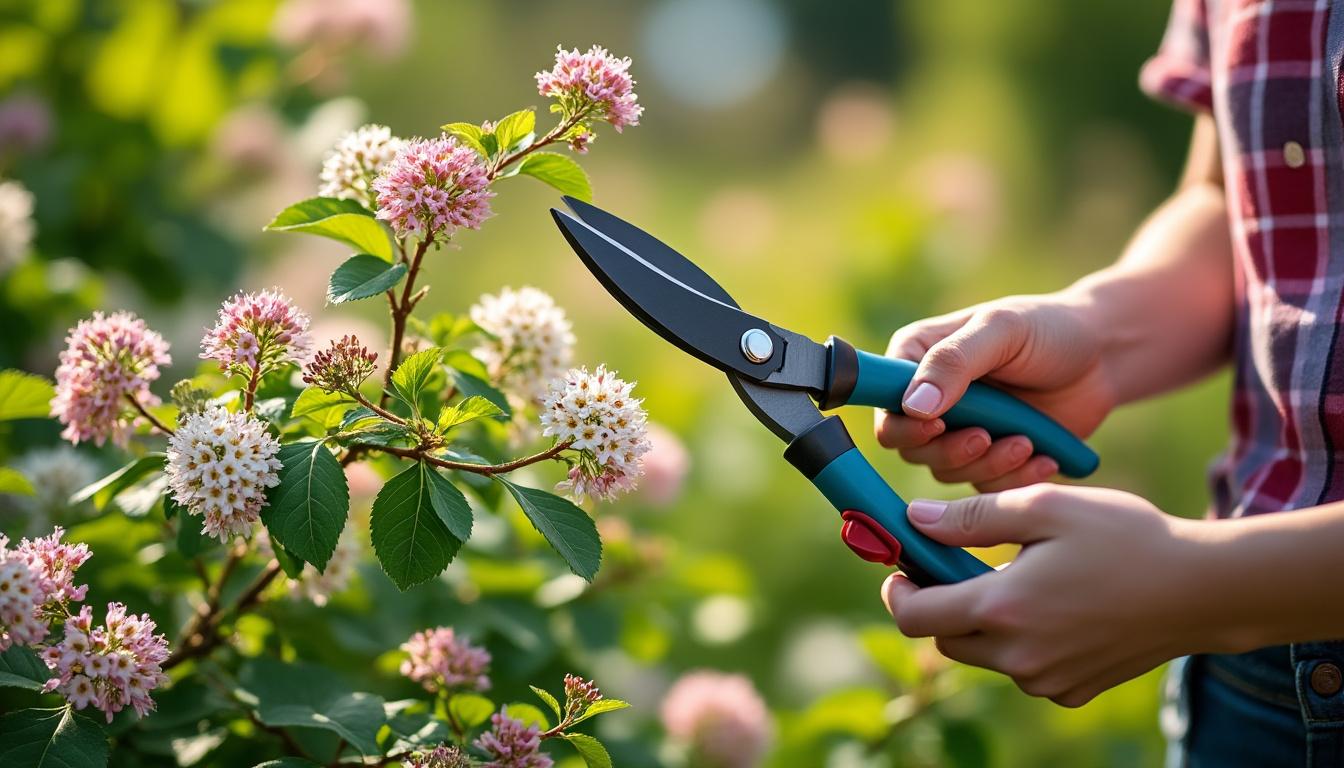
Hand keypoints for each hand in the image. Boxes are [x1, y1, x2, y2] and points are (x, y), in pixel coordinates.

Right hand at [873, 296, 1113, 490]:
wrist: (1103, 358)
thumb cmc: (1049, 329)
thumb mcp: (1001, 331)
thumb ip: (954, 362)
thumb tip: (912, 406)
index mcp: (917, 359)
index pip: (883, 404)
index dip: (903, 424)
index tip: (938, 424)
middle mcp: (929, 399)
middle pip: (910, 447)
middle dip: (950, 450)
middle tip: (986, 437)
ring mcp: (958, 432)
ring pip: (946, 472)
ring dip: (987, 465)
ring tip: (1026, 442)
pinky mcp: (988, 460)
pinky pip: (985, 488)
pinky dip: (1013, 480)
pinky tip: (1044, 458)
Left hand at [881, 485, 1214, 706]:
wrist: (1205, 589)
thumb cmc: (1126, 537)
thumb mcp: (1045, 506)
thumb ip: (972, 517)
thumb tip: (914, 521)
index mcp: (1002, 610)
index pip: (914, 616)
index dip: (898, 590)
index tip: (902, 566)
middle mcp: (1018, 658)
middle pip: (945, 638)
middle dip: (939, 603)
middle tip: (957, 563)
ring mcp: (1046, 680)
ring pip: (983, 655)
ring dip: (982, 620)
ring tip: (1017, 576)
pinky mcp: (1072, 690)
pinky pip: (1023, 668)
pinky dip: (1020, 640)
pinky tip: (1054, 604)